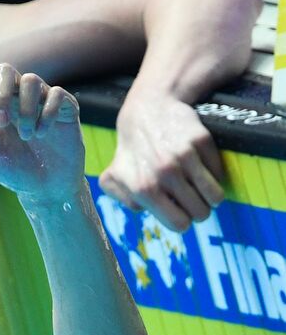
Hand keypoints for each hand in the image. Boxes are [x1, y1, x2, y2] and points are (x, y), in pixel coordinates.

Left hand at [0, 21, 83, 201]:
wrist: (44, 188)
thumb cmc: (12, 171)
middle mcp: (18, 95)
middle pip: (6, 70)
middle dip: (1, 94)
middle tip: (1, 123)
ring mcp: (42, 98)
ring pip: (32, 81)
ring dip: (25, 110)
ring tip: (26, 136)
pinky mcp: (65, 106)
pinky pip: (55, 95)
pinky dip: (45, 116)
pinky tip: (43, 134)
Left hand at [100, 92, 224, 231]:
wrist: (147, 109)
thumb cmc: (132, 151)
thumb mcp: (114, 177)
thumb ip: (124, 201)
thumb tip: (143, 211)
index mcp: (144, 189)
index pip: (179, 224)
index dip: (182, 220)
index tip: (180, 211)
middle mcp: (165, 174)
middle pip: (200, 213)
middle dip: (198, 210)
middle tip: (192, 199)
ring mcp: (184, 156)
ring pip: (215, 196)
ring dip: (211, 196)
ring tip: (201, 189)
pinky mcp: (201, 141)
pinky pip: (219, 173)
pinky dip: (214, 174)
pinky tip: (200, 167)